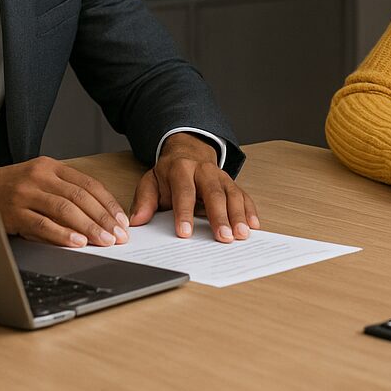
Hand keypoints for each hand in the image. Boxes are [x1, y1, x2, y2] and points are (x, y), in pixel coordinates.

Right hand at [0, 156, 131, 247]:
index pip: (89, 184)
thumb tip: (98, 217)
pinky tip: (77, 242)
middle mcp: (39, 176)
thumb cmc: (11, 189)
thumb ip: (64, 193)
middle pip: (80, 197)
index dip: (109, 204)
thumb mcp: (39, 182)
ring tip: (104, 241)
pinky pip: (43, 224)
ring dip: (88, 227)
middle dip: (103, 218)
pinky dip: (62, 234)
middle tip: (118, 235)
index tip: (122, 221)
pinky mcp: (14, 212)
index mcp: (51, 167)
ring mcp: (25, 193)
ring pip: (65, 210)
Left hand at [129, 133, 258, 242]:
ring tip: (241, 234)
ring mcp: (221, 176)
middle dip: (219, 216)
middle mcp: (204, 171)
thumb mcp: (151, 182)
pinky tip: (253, 225)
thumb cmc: (169, 174)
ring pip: (232, 194)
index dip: (184, 213)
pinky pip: (244, 195)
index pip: (183, 192)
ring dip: (239, 215)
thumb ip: (144, 200)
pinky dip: (250, 210)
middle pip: (213, 193)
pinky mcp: (232, 183)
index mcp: (181, 169)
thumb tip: (137, 221)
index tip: (184, 233)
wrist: (188, 153)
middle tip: (223, 237)